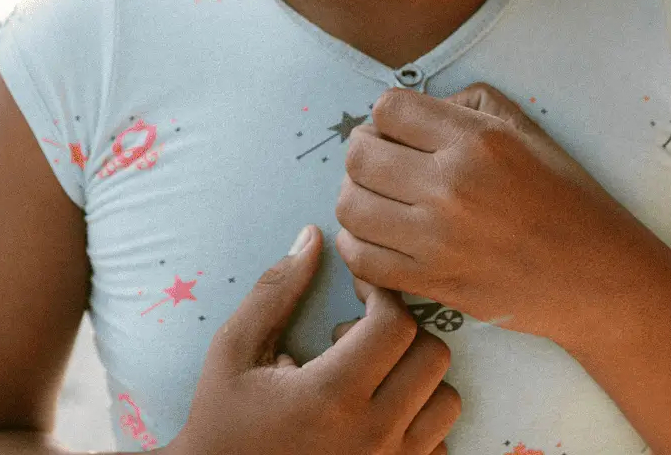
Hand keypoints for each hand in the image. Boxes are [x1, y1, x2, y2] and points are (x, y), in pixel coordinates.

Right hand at [172, 225, 461, 454]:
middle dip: (401, 332)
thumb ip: (274, 292)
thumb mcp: (232, 352)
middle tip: (359, 337)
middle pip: (432, 355)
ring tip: (372, 378)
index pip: (396, 323)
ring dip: (417, 377)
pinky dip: (420, 421)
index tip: (358, 293)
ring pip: (447, 400)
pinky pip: (441, 442)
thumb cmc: (223, 422)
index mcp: (331, 395)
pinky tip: (379, 415)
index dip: (381, 295)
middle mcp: (372, 435)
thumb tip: (312, 237)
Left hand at [333, 84, 654, 342]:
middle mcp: (452, 185)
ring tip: (377, 201)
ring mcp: (439, 239)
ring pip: (351, 207)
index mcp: (477, 140)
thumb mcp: (529, 131)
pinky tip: (377, 239)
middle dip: (363, 153)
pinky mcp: (434, 283)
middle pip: (359, 155)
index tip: (399, 133)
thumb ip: (470, 104)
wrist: (597, 277)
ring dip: (355, 198)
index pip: (387, 109)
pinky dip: (357, 247)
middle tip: (382, 165)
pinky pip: (363, 261)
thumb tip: (417, 110)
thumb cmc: (566, 199)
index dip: (386, 117)